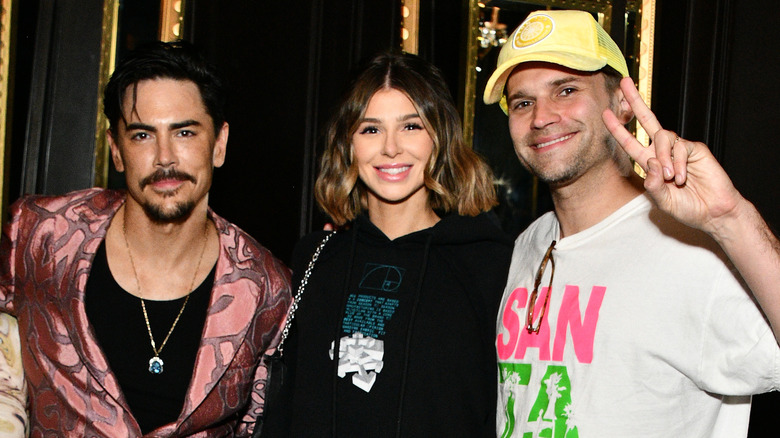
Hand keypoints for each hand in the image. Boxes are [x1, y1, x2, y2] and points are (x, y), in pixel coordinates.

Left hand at [601, 77, 744, 236]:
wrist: (714, 212)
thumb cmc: (688, 208)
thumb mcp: (663, 201)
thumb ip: (653, 185)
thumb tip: (651, 162)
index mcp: (651, 163)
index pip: (631, 142)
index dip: (618, 128)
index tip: (605, 113)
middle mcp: (663, 152)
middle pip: (647, 120)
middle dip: (635, 101)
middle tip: (624, 82)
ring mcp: (679, 148)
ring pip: (663, 137)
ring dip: (664, 158)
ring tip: (672, 179)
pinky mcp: (695, 149)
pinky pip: (681, 147)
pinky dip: (678, 164)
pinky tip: (682, 178)